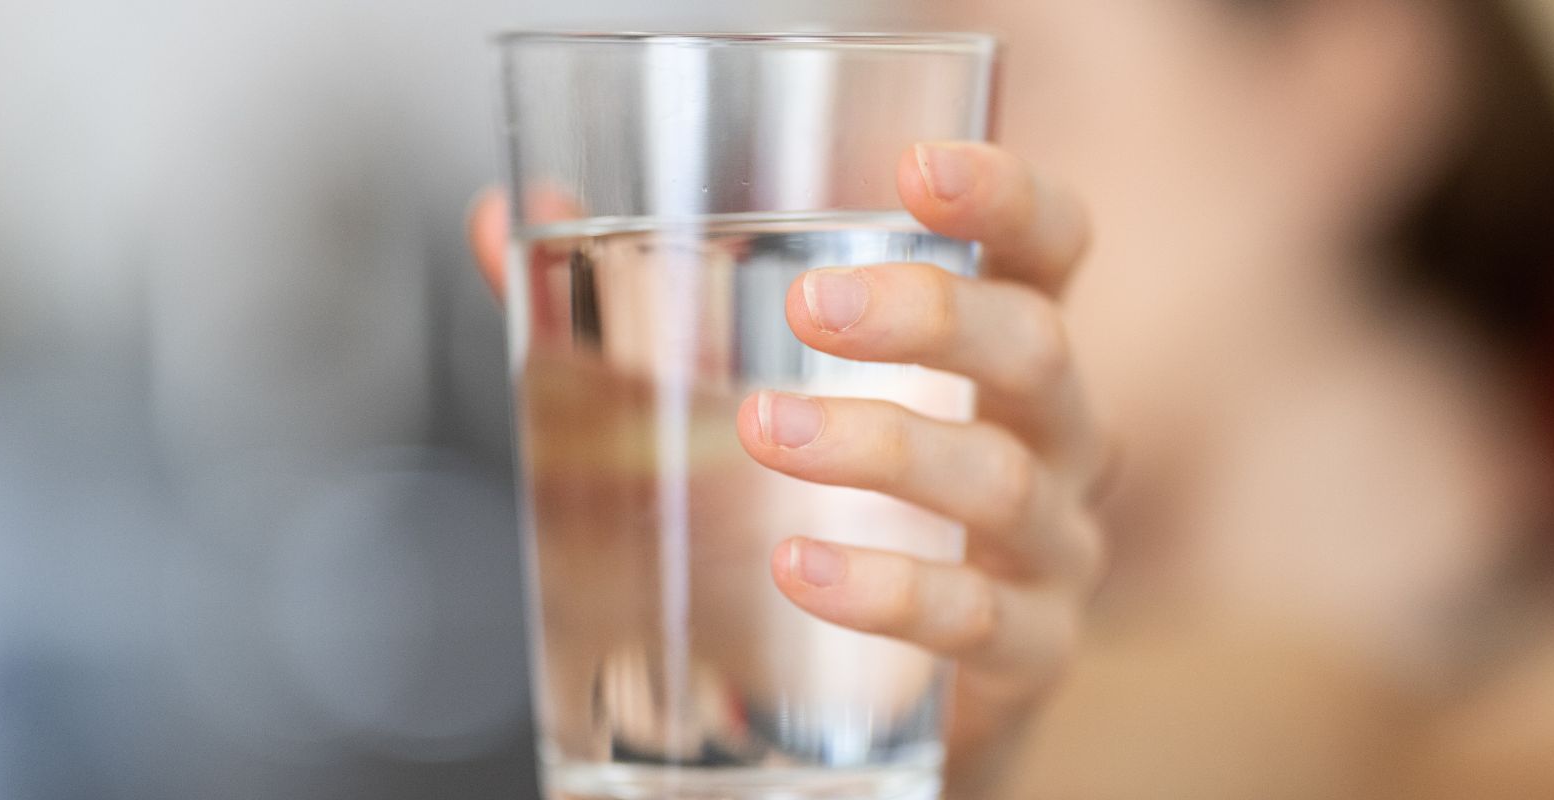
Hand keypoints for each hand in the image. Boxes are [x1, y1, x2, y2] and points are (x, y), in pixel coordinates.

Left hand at [471, 142, 1105, 798]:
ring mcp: (1050, 547)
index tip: (915, 170)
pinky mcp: (1027, 653)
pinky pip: (978, 618)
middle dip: (928, 315)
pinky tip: (800, 566)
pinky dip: (888, 590)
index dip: (1006, 195)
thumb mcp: (739, 392)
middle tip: (810, 307)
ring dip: (881, 446)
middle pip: (1035, 348)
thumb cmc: (825, 506)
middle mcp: (1051, 435)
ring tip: (766, 430)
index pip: (1050, 245)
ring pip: (1000, 479)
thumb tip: (503, 222)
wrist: (878, 697)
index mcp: (998, 346)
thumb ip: (629, 307)